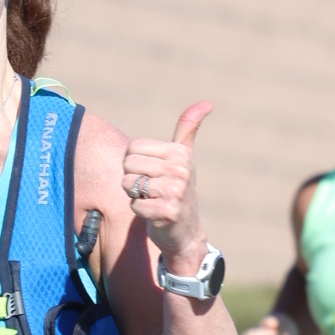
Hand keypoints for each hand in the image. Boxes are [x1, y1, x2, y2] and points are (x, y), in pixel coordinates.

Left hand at [121, 102, 213, 272]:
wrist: (185, 231)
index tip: (153, 174)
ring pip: (129, 184)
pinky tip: (155, 214)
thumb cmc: (178, 190)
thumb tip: (207, 103)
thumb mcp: (184, 158)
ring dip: (135, 196)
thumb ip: (188, 129)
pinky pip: (134, 205)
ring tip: (153, 200)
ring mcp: (175, 191)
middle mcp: (180, 169)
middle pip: (127, 165)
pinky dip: (140, 212)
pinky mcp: (167, 211)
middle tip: (151, 190)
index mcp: (180, 152)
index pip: (132, 148)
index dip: (135, 163)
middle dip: (133, 180)